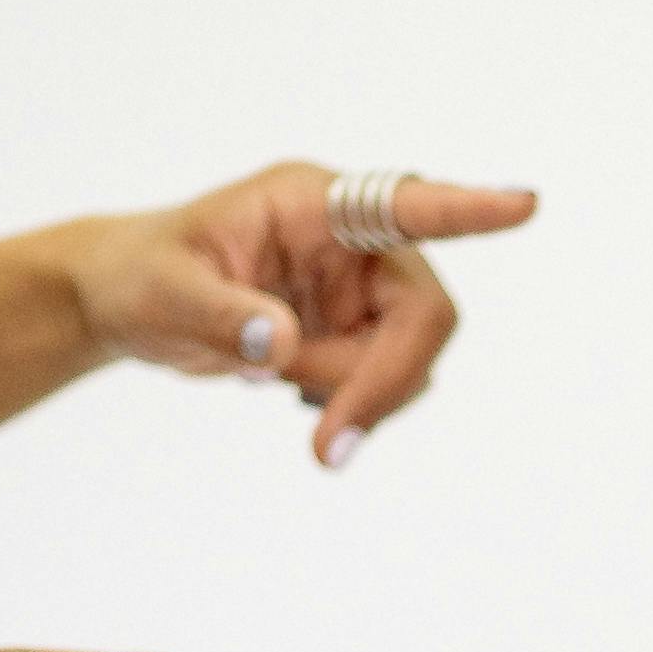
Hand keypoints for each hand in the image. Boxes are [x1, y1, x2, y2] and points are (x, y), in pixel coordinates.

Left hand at [63, 167, 540, 477]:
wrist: (128, 303)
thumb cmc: (142, 275)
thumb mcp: (166, 292)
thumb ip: (222, 317)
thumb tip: (280, 348)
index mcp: (311, 203)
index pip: (403, 205)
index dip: (468, 209)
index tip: (524, 205)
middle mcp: (351, 238)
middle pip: (421, 314)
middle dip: (382, 381)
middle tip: (328, 448)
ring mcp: (360, 286)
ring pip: (407, 357)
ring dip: (356, 396)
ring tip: (273, 387)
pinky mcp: (357, 328)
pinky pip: (385, 381)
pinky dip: (349, 406)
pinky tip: (292, 392)